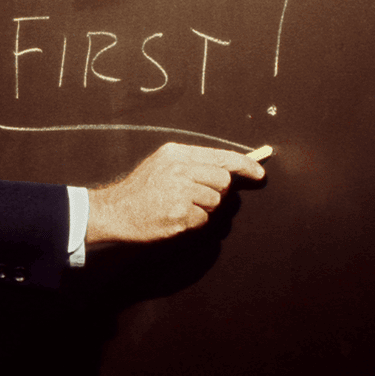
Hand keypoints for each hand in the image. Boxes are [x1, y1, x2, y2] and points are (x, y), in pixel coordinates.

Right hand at [85, 143, 265, 244]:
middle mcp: (180, 168)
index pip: (221, 156)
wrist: (115, 210)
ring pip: (215, 202)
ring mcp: (180, 191)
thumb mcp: (162, 164)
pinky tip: (174, 217)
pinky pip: (203, 220)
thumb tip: (227, 170)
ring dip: (203, 209)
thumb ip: (192, 163)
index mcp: (177, 153)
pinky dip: (192, 223)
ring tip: (179, 206)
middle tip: (196, 197)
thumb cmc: (141, 189)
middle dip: (217, 193)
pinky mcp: (179, 213)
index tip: (259, 173)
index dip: (245, 165)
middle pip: (223, 181)